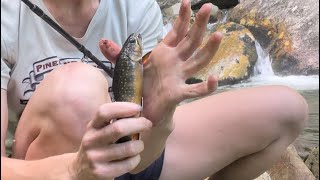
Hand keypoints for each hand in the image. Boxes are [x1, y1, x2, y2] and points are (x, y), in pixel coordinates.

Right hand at [72, 102, 151, 179]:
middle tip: (148, 124)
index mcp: (92, 127)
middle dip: (139, 124)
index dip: (123, 107)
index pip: (104, 112)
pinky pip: (128, 164)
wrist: (81, 171)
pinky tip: (134, 157)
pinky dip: (136, 159)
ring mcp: (95, 157)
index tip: (138, 108)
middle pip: (119, 128)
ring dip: (139, 145)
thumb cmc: (98, 145)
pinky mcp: (101, 172)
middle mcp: (91, 141)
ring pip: (128, 148)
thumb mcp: (98, 130)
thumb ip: (113, 120)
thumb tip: (137, 111)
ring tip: (139, 145)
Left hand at [99, 0, 221, 125]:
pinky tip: (214, 79)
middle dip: (199, 24)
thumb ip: (118, 54)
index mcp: (164, 53)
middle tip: (208, 7)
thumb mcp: (129, 68)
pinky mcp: (178, 93)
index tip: (188, 2)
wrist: (144, 109)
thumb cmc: (141, 86)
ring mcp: (179, 77)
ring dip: (208, 49)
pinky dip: (206, 86)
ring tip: (218, 34)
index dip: (182, 18)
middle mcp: (175, 62)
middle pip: (191, 40)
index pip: (176, 32)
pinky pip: (195, 90)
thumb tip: (102, 42)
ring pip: (198, 61)